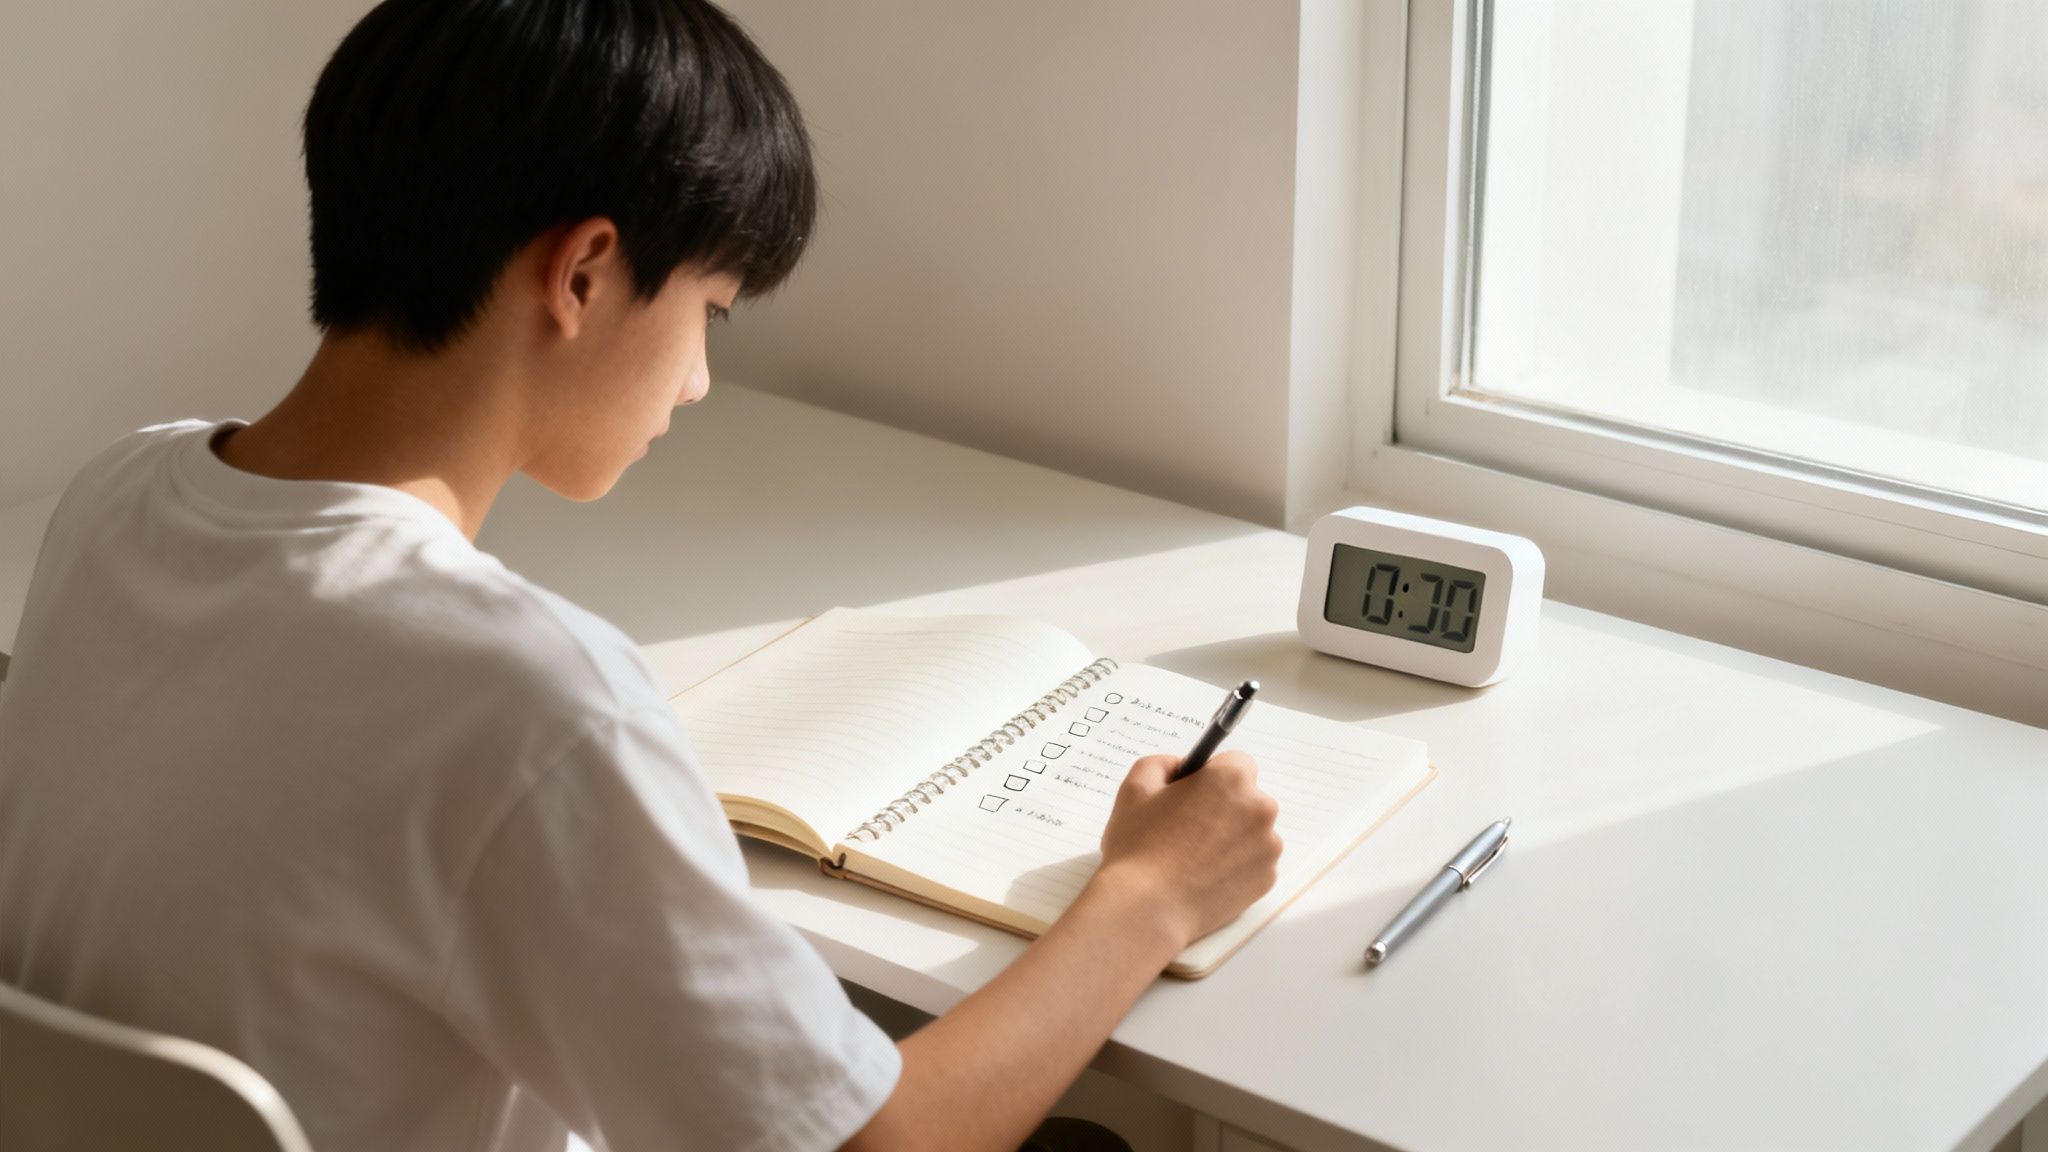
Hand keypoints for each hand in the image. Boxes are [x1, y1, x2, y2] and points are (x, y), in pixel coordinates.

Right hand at [1092, 750, 1281, 950]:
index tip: (1195, 793)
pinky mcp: (1267, 880)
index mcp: (1231, 779)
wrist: (1146, 909)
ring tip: (1194, 857)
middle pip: (1247, 798)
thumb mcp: (1135, 788)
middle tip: (1188, 828)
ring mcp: (1267, 847)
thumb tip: (1180, 766)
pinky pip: (1254, 863)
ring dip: (1232, 837)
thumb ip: (1161, 764)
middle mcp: (1259, 809)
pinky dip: (1236, 866)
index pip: (1236, 762)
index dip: (1212, 776)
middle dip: (1224, 807)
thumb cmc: (1138, 848)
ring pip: (1252, 832)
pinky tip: (1205, 876)